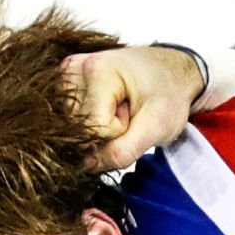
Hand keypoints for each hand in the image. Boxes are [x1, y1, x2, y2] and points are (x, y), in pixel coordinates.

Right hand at [62, 45, 205, 172]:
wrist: (171, 71)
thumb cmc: (167, 94)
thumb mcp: (155, 127)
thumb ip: (120, 152)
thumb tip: (84, 166)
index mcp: (96, 70)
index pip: (95, 131)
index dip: (120, 132)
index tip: (136, 113)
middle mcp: (73, 68)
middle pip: (81, 130)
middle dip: (108, 132)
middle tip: (130, 110)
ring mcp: (65, 75)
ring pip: (74, 130)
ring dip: (100, 128)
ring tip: (122, 106)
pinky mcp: (64, 84)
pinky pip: (73, 123)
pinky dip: (92, 123)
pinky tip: (109, 106)